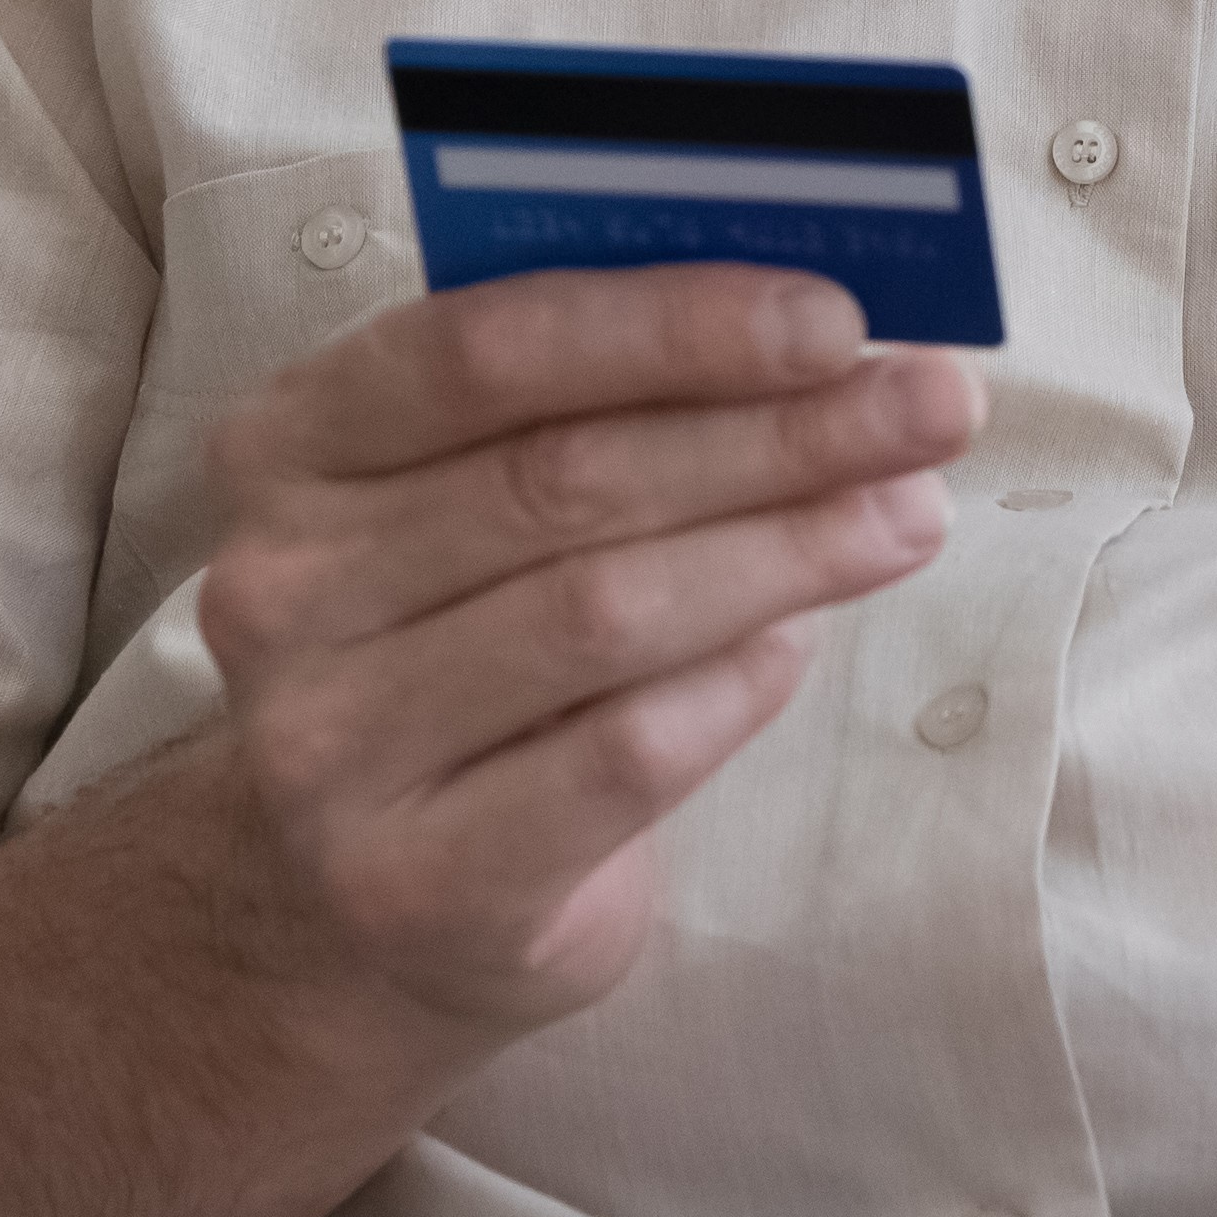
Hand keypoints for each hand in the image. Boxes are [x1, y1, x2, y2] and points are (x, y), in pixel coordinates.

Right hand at [196, 267, 982, 1041]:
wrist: (370, 899)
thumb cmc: (475, 635)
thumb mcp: (498, 490)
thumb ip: (616, 397)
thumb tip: (833, 335)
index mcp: (292, 444)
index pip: (484, 346)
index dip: (673, 324)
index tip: (837, 318)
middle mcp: (281, 591)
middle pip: (566, 477)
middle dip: (779, 432)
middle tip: (936, 406)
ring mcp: (327, 750)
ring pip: (602, 612)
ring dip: (789, 551)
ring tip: (913, 513)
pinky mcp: (414, 884)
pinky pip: (621, 757)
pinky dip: (735, 687)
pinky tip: (799, 644)